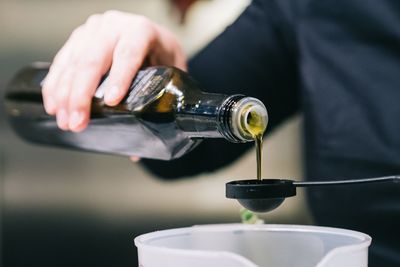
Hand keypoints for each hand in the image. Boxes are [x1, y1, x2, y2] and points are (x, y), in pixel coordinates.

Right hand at [42, 10, 186, 131]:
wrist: (152, 35)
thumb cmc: (161, 54)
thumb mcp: (171, 72)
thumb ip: (162, 103)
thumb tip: (139, 151)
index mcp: (141, 31)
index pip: (128, 53)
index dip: (119, 78)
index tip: (110, 102)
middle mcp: (115, 26)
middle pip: (93, 60)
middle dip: (82, 95)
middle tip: (77, 123)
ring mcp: (94, 30)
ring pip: (73, 62)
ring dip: (65, 94)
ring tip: (65, 121)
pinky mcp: (79, 37)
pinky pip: (62, 61)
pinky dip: (55, 85)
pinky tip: (54, 105)